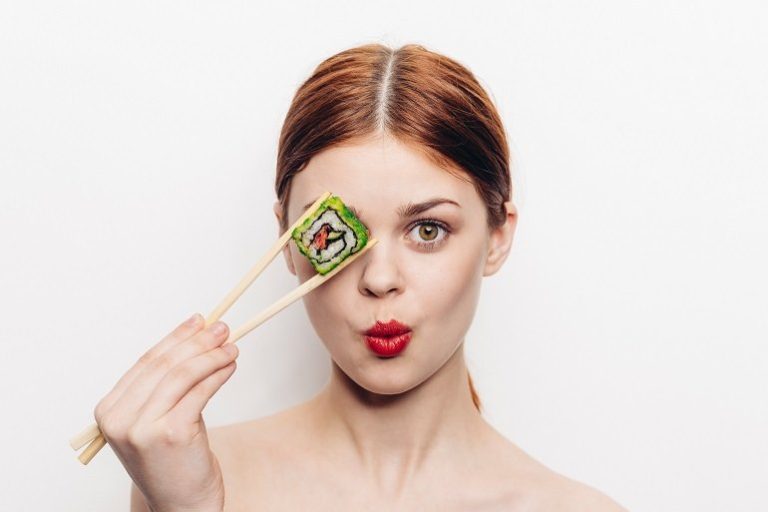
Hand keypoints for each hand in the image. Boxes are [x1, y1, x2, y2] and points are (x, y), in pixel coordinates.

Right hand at [93, 314, 237, 511]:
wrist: (180, 506)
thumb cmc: (171, 463)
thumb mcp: (155, 422)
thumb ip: (163, 387)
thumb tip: (195, 340)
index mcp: (109, 411)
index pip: (146, 362)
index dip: (175, 338)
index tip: (198, 321)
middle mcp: (120, 418)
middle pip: (165, 365)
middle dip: (197, 342)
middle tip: (222, 328)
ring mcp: (143, 427)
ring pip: (183, 375)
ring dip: (211, 356)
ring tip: (231, 346)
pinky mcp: (171, 433)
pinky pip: (200, 392)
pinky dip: (218, 374)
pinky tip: (230, 366)